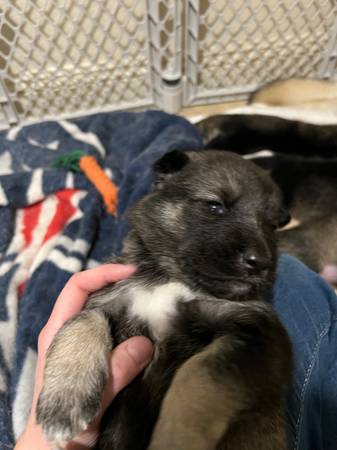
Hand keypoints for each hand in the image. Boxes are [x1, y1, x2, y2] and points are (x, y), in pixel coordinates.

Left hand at [15, 264, 152, 449]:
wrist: (55, 448)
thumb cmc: (62, 422)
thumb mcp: (88, 396)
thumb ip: (114, 371)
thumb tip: (145, 344)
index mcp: (58, 332)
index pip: (76, 287)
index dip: (102, 274)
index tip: (131, 272)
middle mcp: (69, 331)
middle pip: (92, 293)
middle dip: (119, 284)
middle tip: (148, 283)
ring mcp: (81, 342)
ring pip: (103, 311)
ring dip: (126, 303)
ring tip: (151, 300)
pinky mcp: (93, 355)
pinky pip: (112, 329)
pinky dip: (129, 322)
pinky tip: (146, 327)